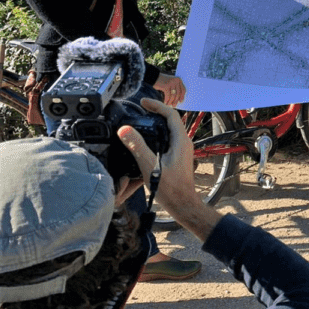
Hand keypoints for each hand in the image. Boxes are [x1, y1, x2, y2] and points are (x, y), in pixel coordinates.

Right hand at [117, 98, 221, 240]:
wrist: (184, 205)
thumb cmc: (170, 189)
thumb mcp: (150, 166)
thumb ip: (137, 146)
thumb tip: (124, 129)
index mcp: (180, 141)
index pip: (171, 115)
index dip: (157, 105)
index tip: (143, 102)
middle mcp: (184, 143)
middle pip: (171, 120)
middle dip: (156, 112)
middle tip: (141, 110)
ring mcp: (183, 151)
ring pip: (170, 130)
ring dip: (157, 123)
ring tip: (142, 121)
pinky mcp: (179, 158)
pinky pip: (169, 140)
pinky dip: (158, 135)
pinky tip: (147, 142)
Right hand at [152, 73, 185, 106]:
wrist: (154, 77)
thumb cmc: (162, 82)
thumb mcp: (171, 83)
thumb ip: (175, 89)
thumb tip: (177, 100)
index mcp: (178, 80)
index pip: (183, 89)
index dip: (182, 96)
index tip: (180, 101)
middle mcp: (176, 81)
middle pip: (178, 93)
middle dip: (175, 100)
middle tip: (174, 105)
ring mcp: (171, 83)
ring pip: (173, 95)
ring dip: (171, 101)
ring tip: (168, 104)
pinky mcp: (166, 86)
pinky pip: (168, 95)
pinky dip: (166, 100)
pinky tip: (165, 102)